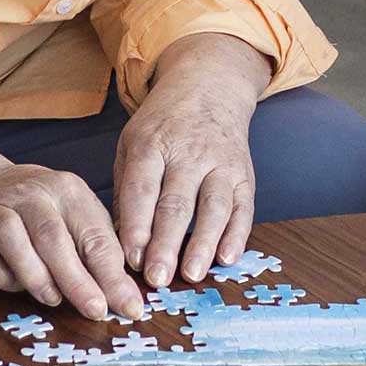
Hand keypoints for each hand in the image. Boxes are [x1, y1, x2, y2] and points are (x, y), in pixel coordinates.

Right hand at [0, 159, 145, 323]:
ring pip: (12, 240)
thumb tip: (127, 299)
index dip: (113, 276)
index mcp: (68, 190)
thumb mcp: (79, 220)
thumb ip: (102, 255)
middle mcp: (30, 193)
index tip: (129, 307)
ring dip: (35, 275)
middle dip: (77, 280)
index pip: (95, 236)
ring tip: (53, 299)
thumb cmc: (45, 213)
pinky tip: (14, 283)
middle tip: (94, 310)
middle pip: (53, 238)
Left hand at [114, 37, 266, 287]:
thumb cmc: (162, 126)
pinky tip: (227, 259)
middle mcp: (188, 152)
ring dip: (202, 244)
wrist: (209, 87)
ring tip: (192, 274)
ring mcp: (220, 162)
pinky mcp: (244, 174)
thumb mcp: (132, 144)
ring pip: (213, 207)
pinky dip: (237, 234)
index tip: (130, 259)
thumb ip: (126, 192)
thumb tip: (121, 242)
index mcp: (152, 144)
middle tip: (157, 278)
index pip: (142, 189)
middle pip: (176, 203)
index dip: (136, 226)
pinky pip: (242, 207)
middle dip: (166, 243)